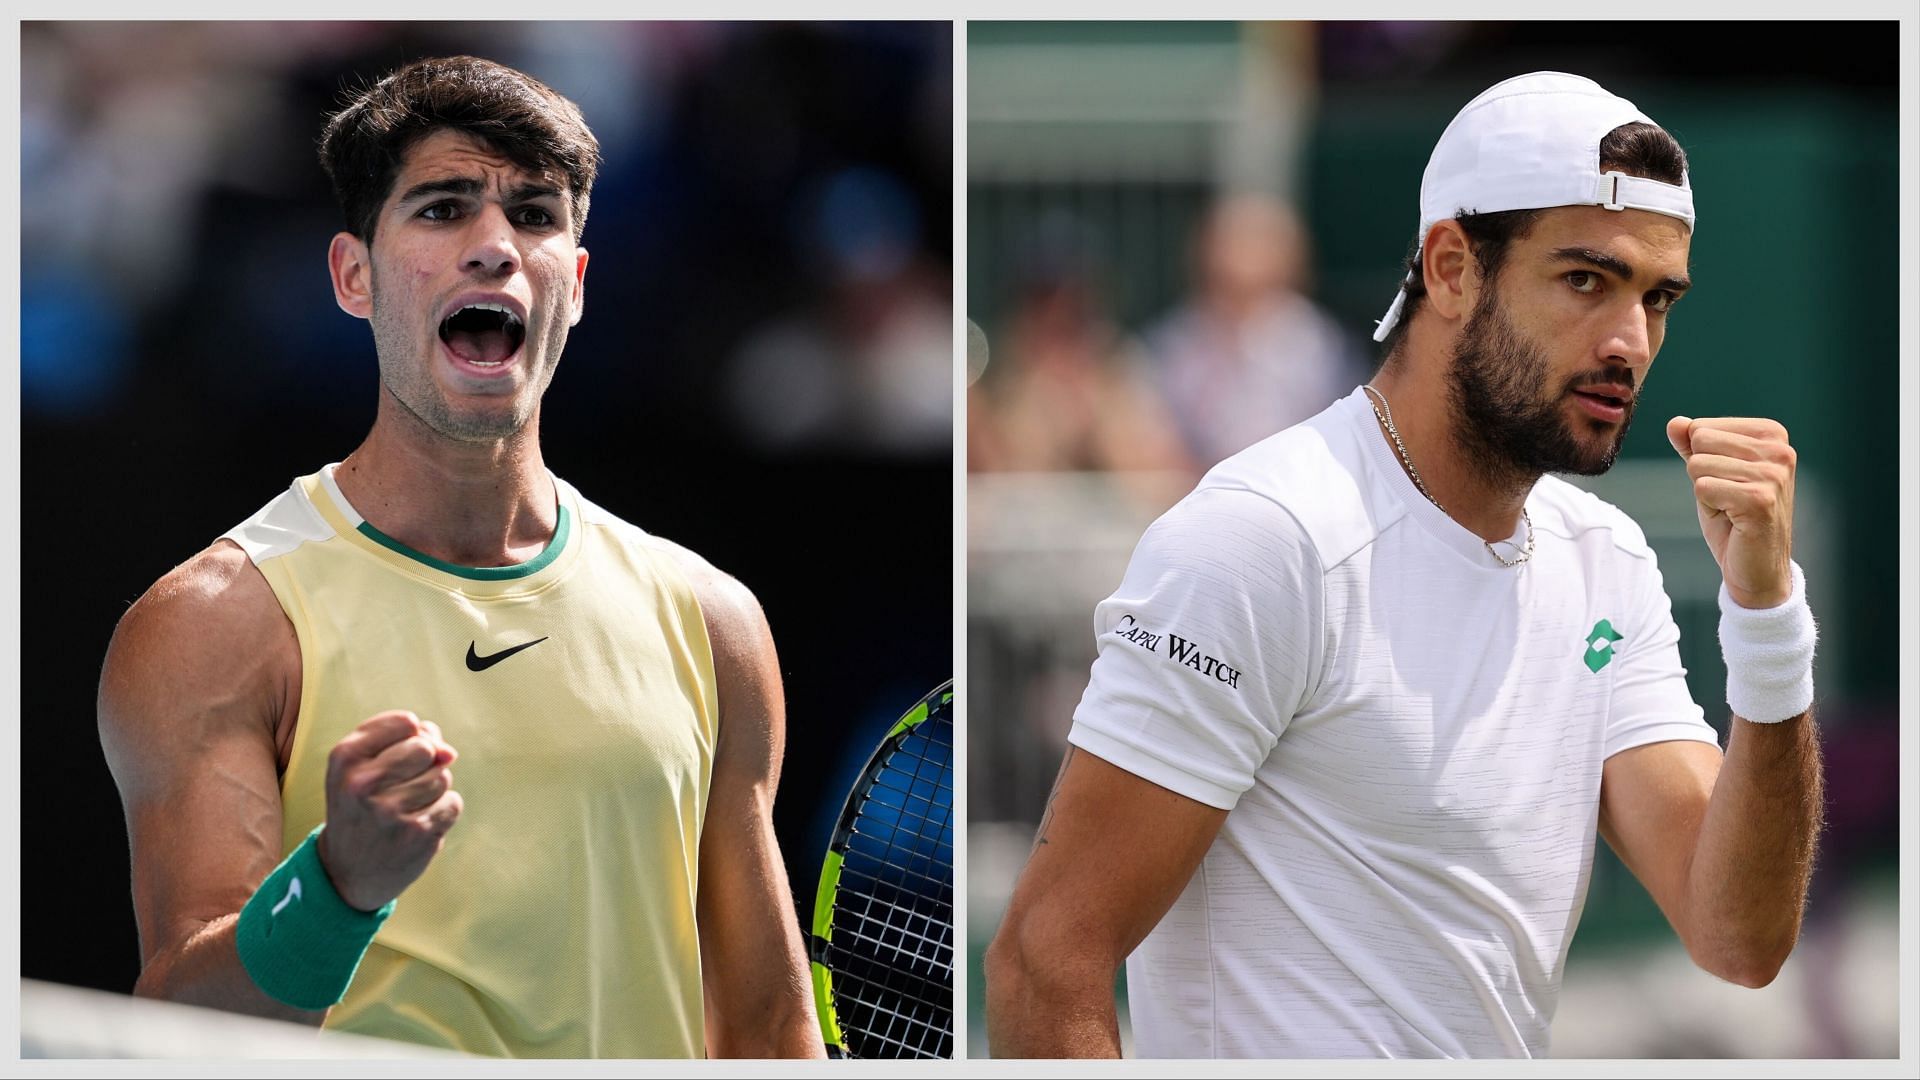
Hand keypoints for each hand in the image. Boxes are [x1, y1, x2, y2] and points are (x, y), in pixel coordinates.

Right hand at [317, 710, 462, 910]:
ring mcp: (390, 811)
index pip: (405, 722)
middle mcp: (362, 783)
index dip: (411, 736)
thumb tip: (449, 752)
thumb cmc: (362, 806)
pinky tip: (417, 825)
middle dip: (425, 762)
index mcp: (345, 758)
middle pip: (426, 748)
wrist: (347, 871)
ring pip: (442, 776)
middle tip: (400, 786)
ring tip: (404, 808)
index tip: (392, 758)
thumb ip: (407, 741)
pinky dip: (442, 812)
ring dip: (433, 790)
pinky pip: (452, 803)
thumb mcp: (363, 767)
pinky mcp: (416, 834)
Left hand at [1666, 416, 1795, 608]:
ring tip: (1731, 508)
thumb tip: (1675, 422)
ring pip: (1698, 465)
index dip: (1703, 459)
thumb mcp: (1710, 474)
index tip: (1728, 481)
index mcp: (1771, 434)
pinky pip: (1702, 488)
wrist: (1757, 567)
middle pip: (1700, 442)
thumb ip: (1693, 446)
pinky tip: (1733, 519)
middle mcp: (1779, 450)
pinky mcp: (1759, 498)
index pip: (1702, 427)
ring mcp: (1772, 474)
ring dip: (1706, 492)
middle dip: (1701, 474)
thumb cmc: (1733, 518)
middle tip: (1727, 498)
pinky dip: (1708, 507)